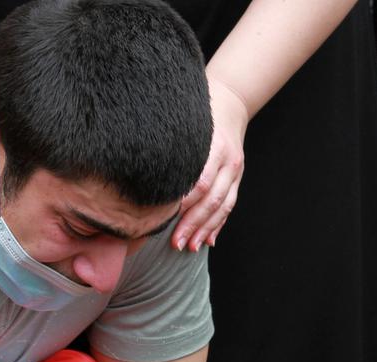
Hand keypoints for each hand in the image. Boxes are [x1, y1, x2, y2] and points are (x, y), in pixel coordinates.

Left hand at [172, 77, 249, 251]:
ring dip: (205, 229)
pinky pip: (229, 205)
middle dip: (192, 224)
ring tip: (189, 246)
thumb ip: (168, 145)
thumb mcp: (183, 121)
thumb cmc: (200, 111)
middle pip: (210, 199)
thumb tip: (139, 169)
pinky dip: (218, 224)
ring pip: (222, 206)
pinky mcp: (237, 177)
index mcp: (214, 147)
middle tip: (174, 242)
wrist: (232, 100)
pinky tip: (208, 240)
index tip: (164, 220)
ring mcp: (235, 170)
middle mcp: (228, 160)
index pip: (199, 182)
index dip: (183, 203)